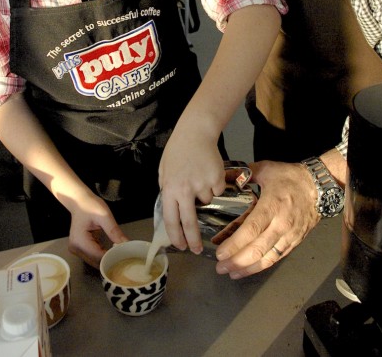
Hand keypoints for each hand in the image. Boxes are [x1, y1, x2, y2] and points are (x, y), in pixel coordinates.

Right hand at [67, 191, 127, 267]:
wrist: (79, 201)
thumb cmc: (90, 205)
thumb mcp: (104, 216)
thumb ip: (114, 231)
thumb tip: (126, 243)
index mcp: (80, 241)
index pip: (98, 256)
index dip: (111, 257)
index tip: (124, 255)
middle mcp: (76, 249)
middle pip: (95, 262)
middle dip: (109, 260)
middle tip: (124, 255)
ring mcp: (76, 249)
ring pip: (94, 261)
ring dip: (106, 258)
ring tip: (119, 254)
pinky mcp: (79, 248)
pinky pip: (93, 256)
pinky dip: (102, 254)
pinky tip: (111, 251)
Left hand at [159, 127, 225, 253]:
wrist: (196, 132)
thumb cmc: (177, 150)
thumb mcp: (164, 170)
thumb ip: (167, 189)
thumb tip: (171, 208)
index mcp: (169, 189)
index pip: (170, 219)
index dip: (175, 236)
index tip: (180, 246)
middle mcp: (185, 190)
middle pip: (189, 222)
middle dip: (193, 239)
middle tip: (196, 250)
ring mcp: (202, 184)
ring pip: (206, 202)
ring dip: (204, 195)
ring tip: (199, 176)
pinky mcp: (217, 178)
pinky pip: (217, 190)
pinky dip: (215, 185)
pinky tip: (208, 171)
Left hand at [214, 159, 319, 278]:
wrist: (319, 186)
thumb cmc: (291, 177)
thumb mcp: (265, 169)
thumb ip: (243, 174)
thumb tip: (224, 176)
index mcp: (272, 205)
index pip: (252, 229)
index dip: (235, 244)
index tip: (221, 253)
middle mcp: (281, 224)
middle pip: (257, 249)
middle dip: (237, 261)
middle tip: (220, 267)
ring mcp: (290, 235)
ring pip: (268, 258)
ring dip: (248, 268)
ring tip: (232, 273)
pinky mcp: (295, 241)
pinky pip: (277, 257)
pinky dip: (263, 266)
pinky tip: (250, 269)